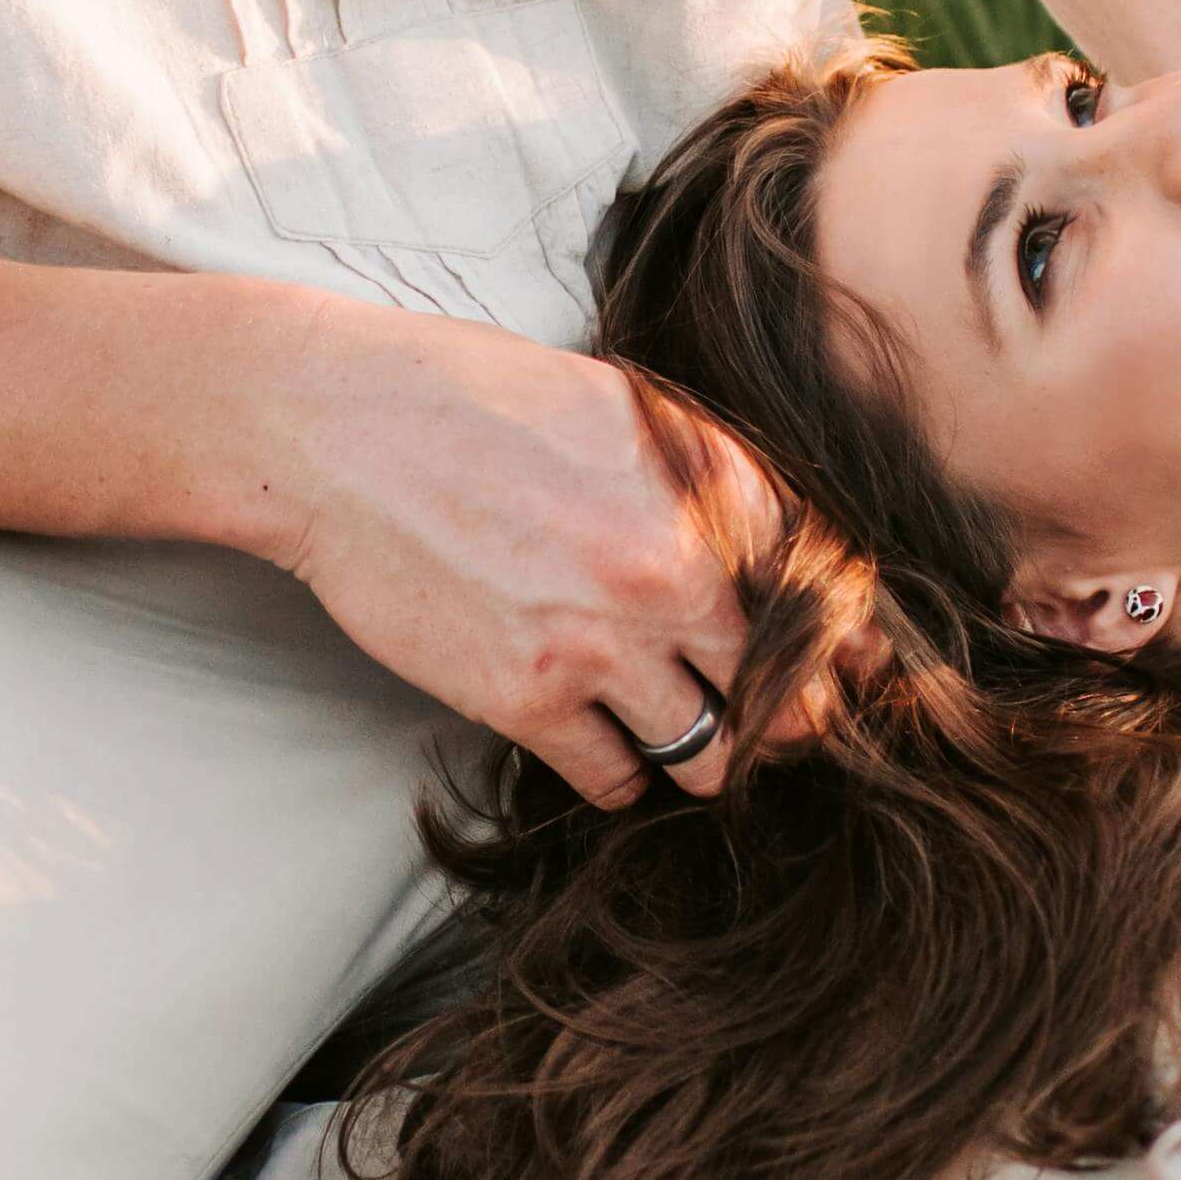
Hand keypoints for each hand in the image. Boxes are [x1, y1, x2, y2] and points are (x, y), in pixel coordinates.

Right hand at [236, 303, 819, 804]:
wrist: (339, 428)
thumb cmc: (473, 399)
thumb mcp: (622, 409)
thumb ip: (712, 480)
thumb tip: (786, 550)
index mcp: (709, 490)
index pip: (826, 601)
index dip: (841, 649)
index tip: (838, 672)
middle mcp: (673, 571)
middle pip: (784, 696)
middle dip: (777, 713)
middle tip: (756, 714)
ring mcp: (602, 643)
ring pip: (711, 756)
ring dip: (704, 754)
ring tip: (680, 733)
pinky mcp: (527, 697)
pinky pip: (616, 780)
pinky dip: (618, 774)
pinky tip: (599, 739)